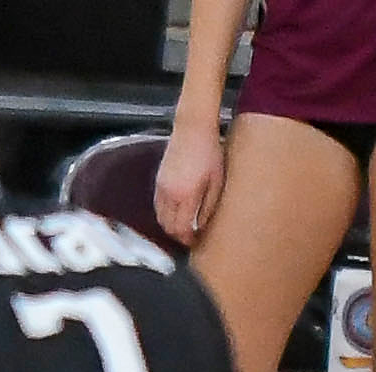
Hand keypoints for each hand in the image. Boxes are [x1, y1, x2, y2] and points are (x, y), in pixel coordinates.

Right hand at [154, 127, 221, 245]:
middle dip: (177, 235)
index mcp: (185, 195)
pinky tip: (176, 210)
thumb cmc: (209, 149)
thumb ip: (208, 206)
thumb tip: (201, 225)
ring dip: (170, 225)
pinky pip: (158, 205)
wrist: (192, 127)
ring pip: (160, 217)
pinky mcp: (159, 180)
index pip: (180, 229)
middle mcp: (169, 194)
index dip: (187, 239)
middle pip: (167, 226)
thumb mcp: (217, 180)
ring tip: (183, 225)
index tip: (195, 241)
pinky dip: (165, 213)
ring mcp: (161, 187)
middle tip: (190, 237)